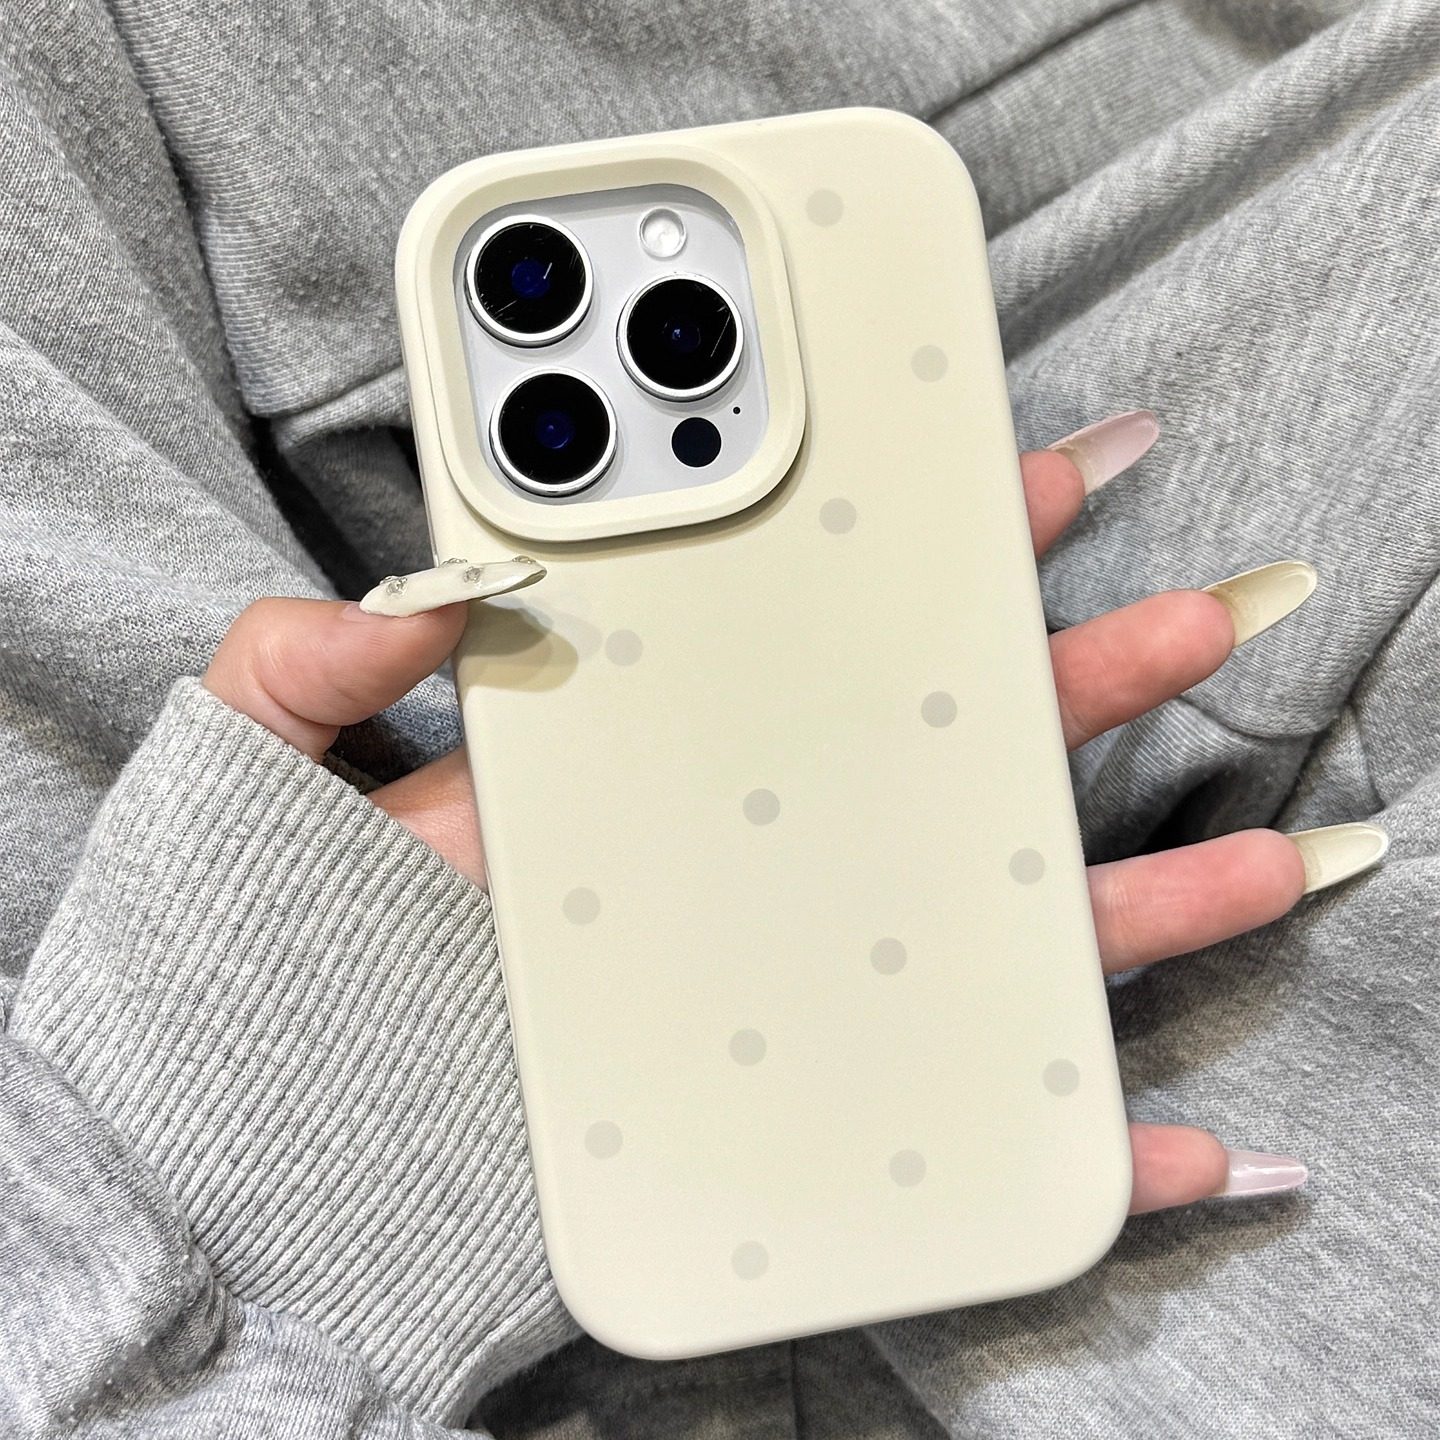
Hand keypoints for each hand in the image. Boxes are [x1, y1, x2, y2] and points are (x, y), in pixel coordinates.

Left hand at [203, 418, 1364, 1216]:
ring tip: (1271, 857)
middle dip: (1080, 682)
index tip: (1014, 474)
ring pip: (987, 926)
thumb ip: (317, 646)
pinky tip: (1173, 1143)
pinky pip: (952, 1123)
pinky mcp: (777, 1092)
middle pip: (939, 757)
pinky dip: (1074, 1147)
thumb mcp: (267, 754)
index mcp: (645, 750)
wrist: (274, 1133)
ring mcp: (770, 974)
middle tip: (1196, 614)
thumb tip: (427, 581)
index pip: (806, 627)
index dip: (915, 548)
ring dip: (1142, 901)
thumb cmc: (267, 945)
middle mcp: (734, 851)